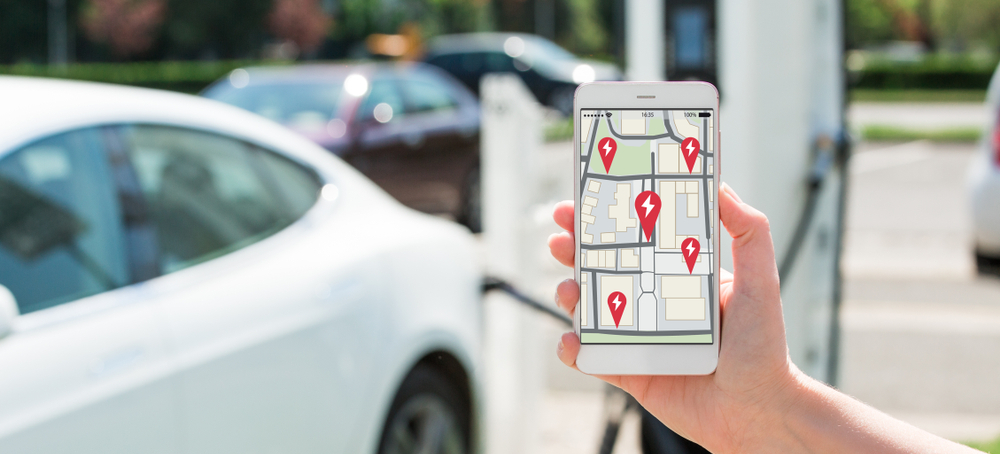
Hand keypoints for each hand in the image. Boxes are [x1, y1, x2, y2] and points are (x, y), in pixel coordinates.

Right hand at [547, 183, 797, 452]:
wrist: (758, 412)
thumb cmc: (765, 348)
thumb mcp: (761, 281)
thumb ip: (749, 232)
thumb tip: (722, 187)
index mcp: (680, 276)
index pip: (637, 239)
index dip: (607, 220)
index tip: (585, 201)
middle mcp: (654, 304)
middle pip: (603, 269)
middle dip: (575, 251)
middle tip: (560, 239)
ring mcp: (638, 338)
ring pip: (590, 310)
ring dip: (569, 295)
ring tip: (568, 290)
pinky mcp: (629, 371)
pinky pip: (592, 357)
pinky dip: (573, 349)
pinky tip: (572, 341)